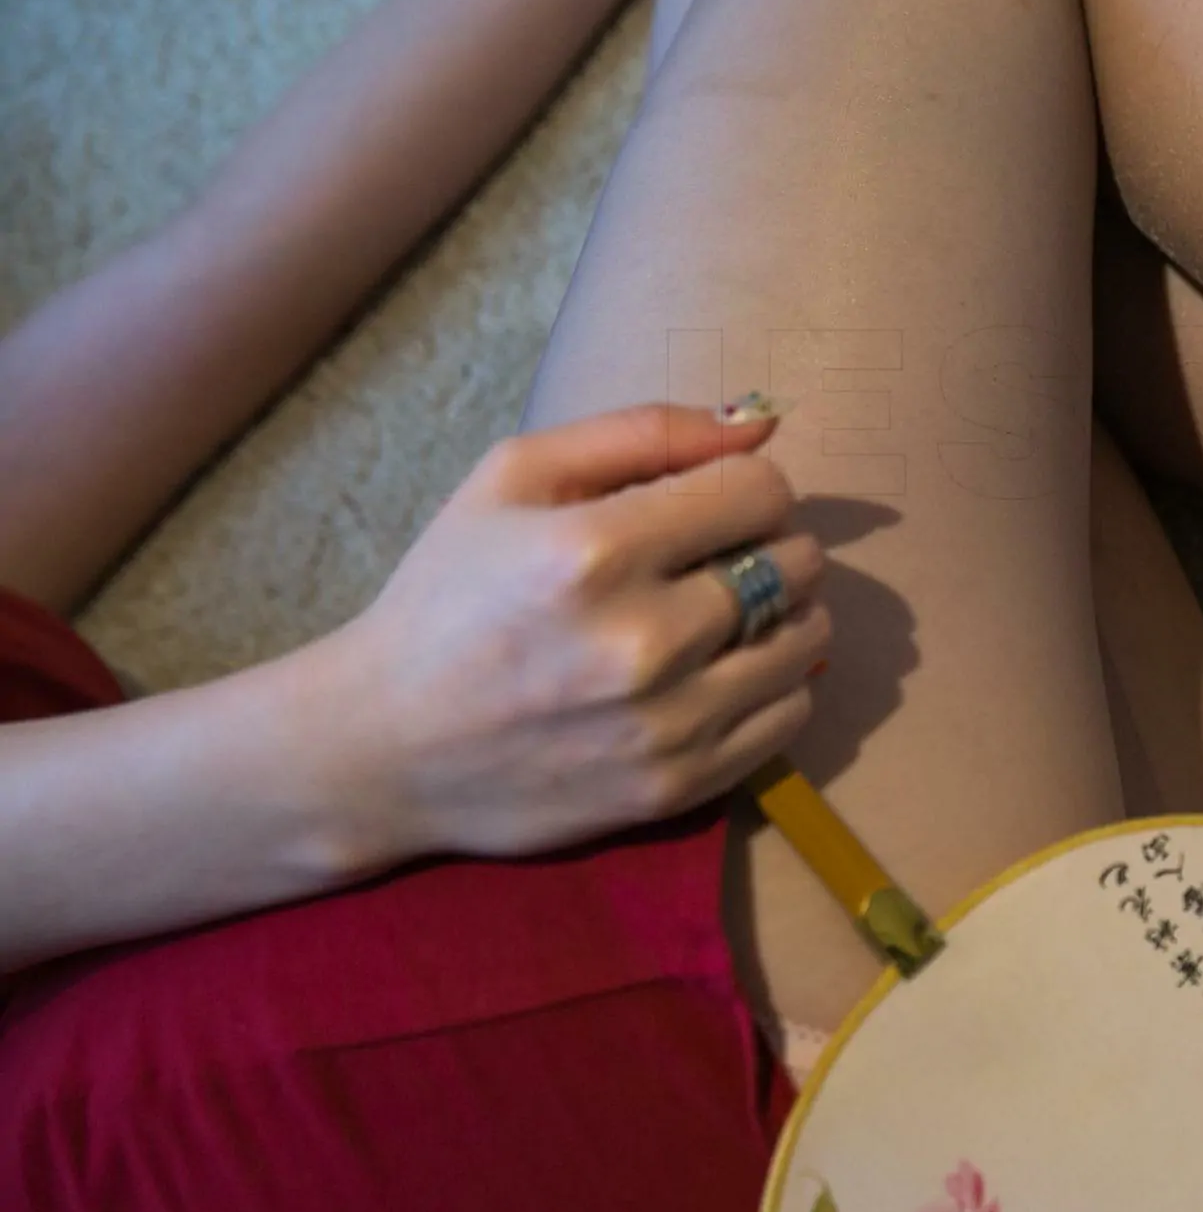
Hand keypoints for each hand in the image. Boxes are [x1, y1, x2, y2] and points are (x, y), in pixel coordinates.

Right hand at [322, 403, 833, 869]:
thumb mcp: (514, 478)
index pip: (760, 491)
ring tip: (728, 615)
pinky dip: (776, 686)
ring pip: (808, 640)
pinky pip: (791, 716)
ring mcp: (665, 724)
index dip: (747, 486)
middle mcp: (640, 642)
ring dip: (786, 614)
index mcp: (595, 552)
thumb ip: (645, 433)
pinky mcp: (678, 788)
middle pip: (795, 563)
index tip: (713, 504)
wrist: (385, 747)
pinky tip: (723, 673)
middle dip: (771, 546)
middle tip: (720, 558)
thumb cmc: (450, 595)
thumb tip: (762, 423)